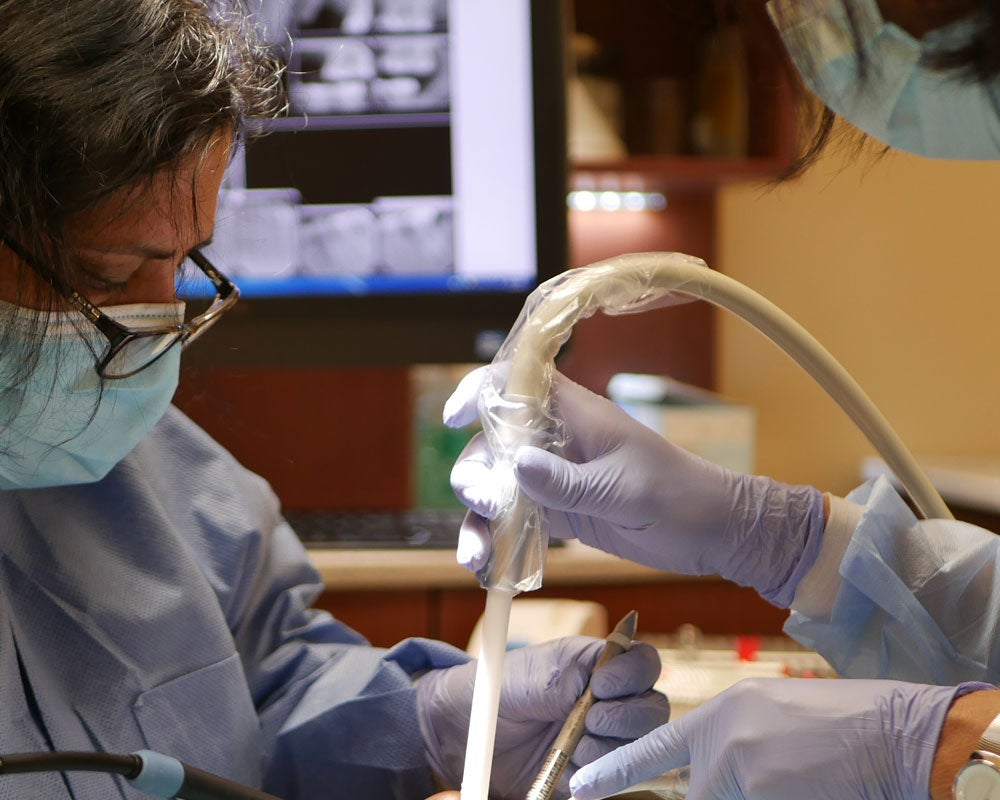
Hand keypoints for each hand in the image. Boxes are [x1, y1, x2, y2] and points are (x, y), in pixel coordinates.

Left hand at [416, 636, 669, 799]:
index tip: (602, 684)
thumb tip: (602, 683)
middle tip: (590, 718)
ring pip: (638, 747)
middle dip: (624, 716)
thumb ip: (576, 675)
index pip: (644, 663)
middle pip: (653, 710)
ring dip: (608, 748)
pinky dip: (597, 777)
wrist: (471, 729)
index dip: (633, 674)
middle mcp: (611, 701)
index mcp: (601, 665)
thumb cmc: (503, 687)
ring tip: (573, 746)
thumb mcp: (538, 670)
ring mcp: (604, 738)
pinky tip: (571, 772)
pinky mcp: (593, 772)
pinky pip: (615, 780)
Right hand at [446, 368, 824, 606]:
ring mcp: (554, 478)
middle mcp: (556, 441)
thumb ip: (570, 480)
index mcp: (575, 415)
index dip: (480, 392)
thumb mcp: (626, 490)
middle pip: (493, 444)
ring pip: (496, 488)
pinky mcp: (557, 513)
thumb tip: (515, 465)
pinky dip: (496, 544)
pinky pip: (514, 523)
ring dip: (478, 519)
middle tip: (485, 503)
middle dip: (476, 472)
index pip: (516, 385)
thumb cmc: (679, 496)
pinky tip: (485, 570)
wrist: (713, 533)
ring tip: (475, 556)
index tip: (455, 418)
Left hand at [570, 677, 973, 799]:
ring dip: (759, 792)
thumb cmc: (841, 723)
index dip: (613, 771)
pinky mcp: (764, 796)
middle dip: (726, 794)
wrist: (895, 731)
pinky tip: (807, 784)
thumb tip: (708, 776)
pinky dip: (777, 797)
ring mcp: (742, 772)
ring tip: (798, 775)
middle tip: (773, 776)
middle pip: (698, 795)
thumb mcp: (771, 718)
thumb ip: (731, 744)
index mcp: (723, 712)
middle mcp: (722, 740)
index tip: (579, 787)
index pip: (654, 748)